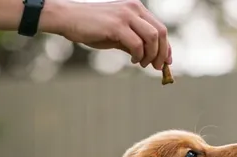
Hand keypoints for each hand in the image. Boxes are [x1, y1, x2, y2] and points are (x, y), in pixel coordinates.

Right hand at [41, 0, 171, 70]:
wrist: (69, 19)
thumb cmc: (91, 27)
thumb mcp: (116, 35)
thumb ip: (133, 43)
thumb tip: (149, 58)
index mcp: (136, 8)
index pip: (160, 27)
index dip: (166, 46)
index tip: (167, 61)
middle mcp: (134, 8)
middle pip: (160, 32)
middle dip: (162, 53)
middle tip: (158, 67)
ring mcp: (126, 15)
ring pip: (152, 38)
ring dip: (151, 55)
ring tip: (143, 64)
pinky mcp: (117, 25)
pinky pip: (137, 44)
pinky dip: (139, 56)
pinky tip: (133, 60)